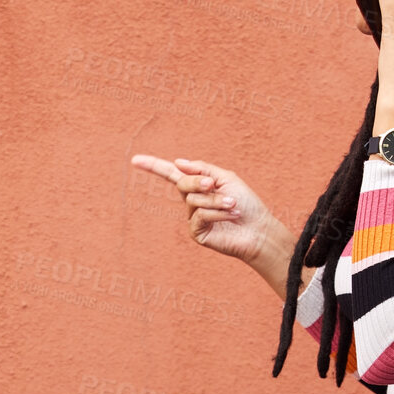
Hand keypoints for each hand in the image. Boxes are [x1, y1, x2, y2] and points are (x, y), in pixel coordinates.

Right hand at [128, 154, 280, 264]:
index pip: (171, 173)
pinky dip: (217, 213)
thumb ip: (202, 169)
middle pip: (182, 183)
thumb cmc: (246, 203)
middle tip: (213, 185)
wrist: (258, 229)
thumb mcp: (226, 178)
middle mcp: (192, 201)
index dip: (153, 166)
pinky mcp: (196, 233)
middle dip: (198, 182)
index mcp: (198, 186)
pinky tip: (231, 216)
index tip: (135, 160)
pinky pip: (199, 216)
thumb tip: (178, 162)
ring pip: (193, 200)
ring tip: (233, 205)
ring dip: (216, 200)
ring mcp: (193, 218)